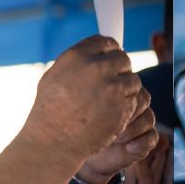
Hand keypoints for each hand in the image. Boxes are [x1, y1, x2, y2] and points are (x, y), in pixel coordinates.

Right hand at [22, 35, 142, 165]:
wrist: (54, 141)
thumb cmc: (49, 112)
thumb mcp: (54, 76)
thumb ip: (76, 63)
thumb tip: (94, 55)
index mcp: (77, 56)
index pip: (105, 41)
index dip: (110, 49)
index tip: (112, 56)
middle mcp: (96, 68)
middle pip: (123, 59)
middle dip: (120, 69)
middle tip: (114, 80)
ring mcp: (111, 88)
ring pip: (133, 80)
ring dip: (126, 88)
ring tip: (112, 99)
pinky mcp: (122, 107)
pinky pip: (135, 100)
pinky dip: (127, 106)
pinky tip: (114, 112)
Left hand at [77, 90, 156, 183]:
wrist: (86, 153)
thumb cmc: (81, 128)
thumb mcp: (81, 110)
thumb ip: (87, 97)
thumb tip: (89, 88)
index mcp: (119, 92)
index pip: (130, 85)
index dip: (120, 96)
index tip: (100, 109)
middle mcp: (133, 105)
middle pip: (143, 100)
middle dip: (127, 112)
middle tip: (111, 124)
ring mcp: (140, 122)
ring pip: (148, 118)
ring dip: (133, 128)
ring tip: (116, 138)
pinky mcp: (145, 140)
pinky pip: (152, 137)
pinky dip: (141, 143)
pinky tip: (128, 148)